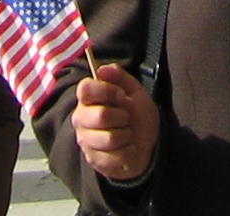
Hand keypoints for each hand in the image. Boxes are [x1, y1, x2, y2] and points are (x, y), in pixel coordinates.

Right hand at [72, 61, 158, 182]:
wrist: (148, 144)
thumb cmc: (137, 114)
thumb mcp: (134, 91)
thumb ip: (119, 77)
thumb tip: (102, 69)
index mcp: (88, 98)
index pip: (85, 89)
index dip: (106, 91)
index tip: (122, 95)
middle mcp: (81, 119)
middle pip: (101, 116)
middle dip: (123, 117)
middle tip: (127, 118)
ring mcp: (86, 141)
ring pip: (110, 139)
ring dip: (127, 136)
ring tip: (127, 134)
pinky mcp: (93, 160)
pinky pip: (114, 157)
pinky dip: (128, 153)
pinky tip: (127, 149)